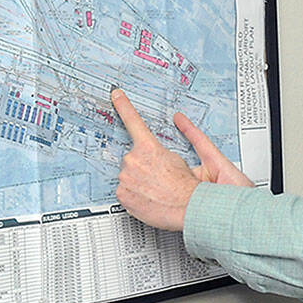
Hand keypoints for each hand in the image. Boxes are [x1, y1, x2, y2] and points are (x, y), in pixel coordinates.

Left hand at [111, 88, 251, 229]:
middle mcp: (133, 160)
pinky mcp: (122, 194)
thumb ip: (159, 155)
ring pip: (128, 176)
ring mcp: (125, 177)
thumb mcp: (178, 161)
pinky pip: (125, 192)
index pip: (133, 120)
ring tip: (154, 190)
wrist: (187, 208)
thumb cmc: (186, 187)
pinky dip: (134, 195)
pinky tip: (147, 198)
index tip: (115, 93)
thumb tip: (154, 159)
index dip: (123, 105)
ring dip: (138, 182)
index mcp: (148, 147)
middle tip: (157, 178)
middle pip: (132, 158)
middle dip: (142, 166)